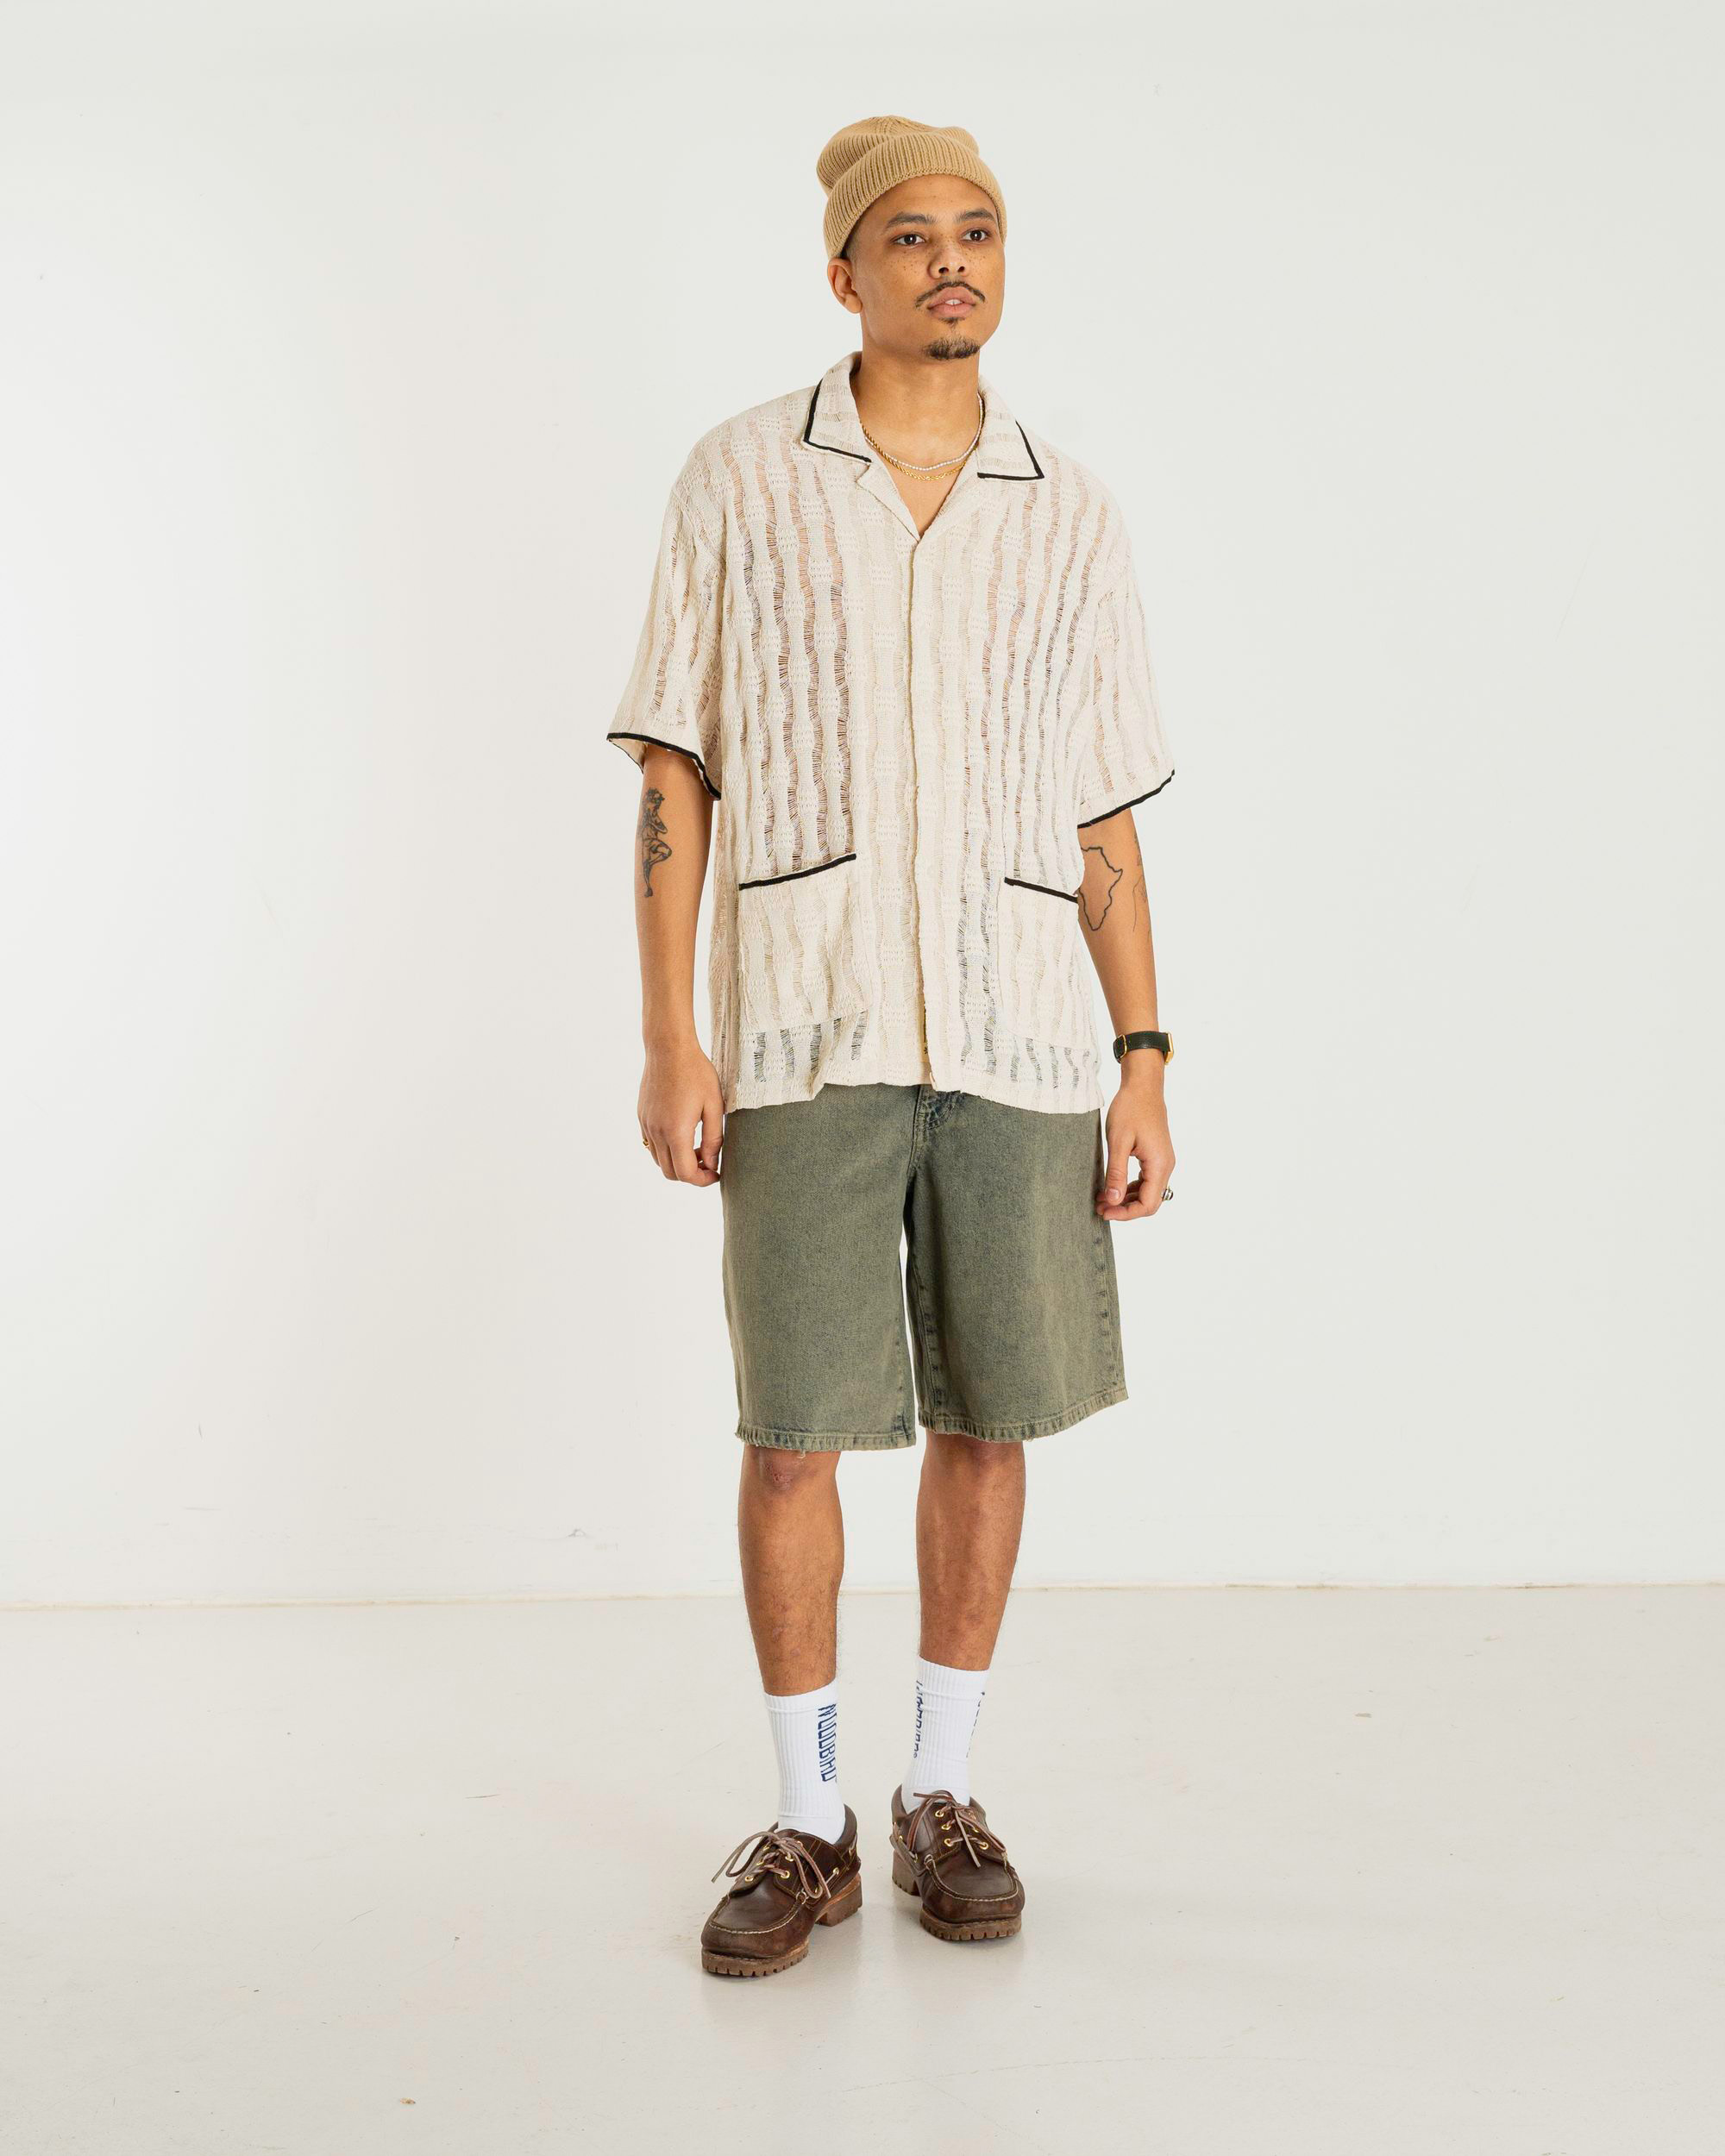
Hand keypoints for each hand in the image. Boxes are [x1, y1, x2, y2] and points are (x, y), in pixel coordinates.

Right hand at [637, 1037, 724, 1184]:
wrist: (669, 1048)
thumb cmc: (696, 1073)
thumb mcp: (714, 1105)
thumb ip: (714, 1138)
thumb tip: (712, 1164)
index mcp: (676, 1131)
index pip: (685, 1173)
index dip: (702, 1180)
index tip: (716, 1173)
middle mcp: (656, 1132)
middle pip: (670, 1172)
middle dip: (691, 1174)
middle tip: (709, 1162)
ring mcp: (646, 1125)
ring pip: (659, 1161)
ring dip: (678, 1162)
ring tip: (697, 1147)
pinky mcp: (642, 1117)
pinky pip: (651, 1145)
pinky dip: (666, 1150)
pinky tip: (682, 1134)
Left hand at [1097, 1068, 1174, 1220]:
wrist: (1143, 1087)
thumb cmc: (1130, 1109)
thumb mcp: (1118, 1142)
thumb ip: (1116, 1173)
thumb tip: (1113, 1200)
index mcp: (1159, 1164)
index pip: (1148, 1204)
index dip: (1126, 1213)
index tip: (1106, 1212)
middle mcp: (1166, 1166)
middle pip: (1150, 1202)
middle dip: (1125, 1209)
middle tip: (1100, 1208)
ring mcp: (1163, 1162)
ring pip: (1148, 1193)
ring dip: (1127, 1199)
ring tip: (1102, 1199)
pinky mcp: (1157, 1157)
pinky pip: (1147, 1181)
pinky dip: (1130, 1188)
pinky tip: (1112, 1186)